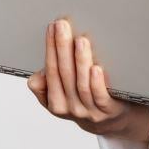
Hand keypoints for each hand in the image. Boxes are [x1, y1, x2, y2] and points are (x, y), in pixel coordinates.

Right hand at [26, 16, 134, 136]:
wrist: (112, 122)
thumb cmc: (85, 100)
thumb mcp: (61, 95)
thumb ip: (46, 85)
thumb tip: (36, 78)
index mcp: (55, 102)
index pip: (51, 71)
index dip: (50, 48)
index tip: (52, 27)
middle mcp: (70, 108)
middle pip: (64, 74)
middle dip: (61, 47)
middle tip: (62, 25)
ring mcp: (89, 111)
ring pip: (81, 84)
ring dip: (80, 61)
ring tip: (80, 41)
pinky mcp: (108, 111)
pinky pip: (100, 97)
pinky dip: (96, 83)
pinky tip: (96, 68)